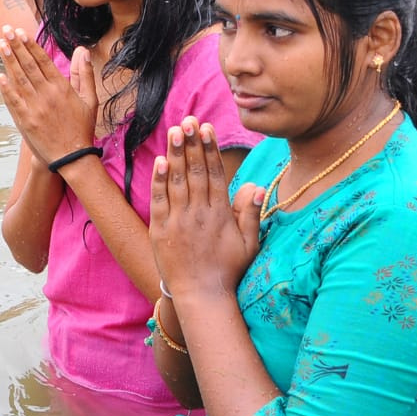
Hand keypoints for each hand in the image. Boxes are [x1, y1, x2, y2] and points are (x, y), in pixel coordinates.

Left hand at [0, 25, 97, 166]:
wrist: (72, 156)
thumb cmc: (82, 127)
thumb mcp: (90, 99)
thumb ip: (84, 74)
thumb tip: (82, 50)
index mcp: (62, 88)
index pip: (43, 61)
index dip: (30, 45)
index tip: (21, 32)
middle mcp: (47, 95)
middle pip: (28, 66)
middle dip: (16, 46)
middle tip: (6, 30)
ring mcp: (35, 108)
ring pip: (19, 79)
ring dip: (8, 61)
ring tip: (0, 44)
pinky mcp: (26, 121)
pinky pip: (14, 101)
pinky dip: (6, 88)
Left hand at [148, 117, 261, 297]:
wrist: (202, 295)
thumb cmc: (228, 270)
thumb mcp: (249, 243)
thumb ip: (250, 213)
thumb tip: (256, 186)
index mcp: (220, 214)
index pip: (215, 174)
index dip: (210, 149)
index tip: (207, 129)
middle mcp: (200, 213)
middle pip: (196, 171)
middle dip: (192, 144)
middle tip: (188, 120)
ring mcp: (179, 220)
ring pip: (178, 181)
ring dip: (176, 154)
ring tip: (174, 131)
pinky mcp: (161, 230)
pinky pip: (160, 200)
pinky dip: (160, 180)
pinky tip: (160, 161)